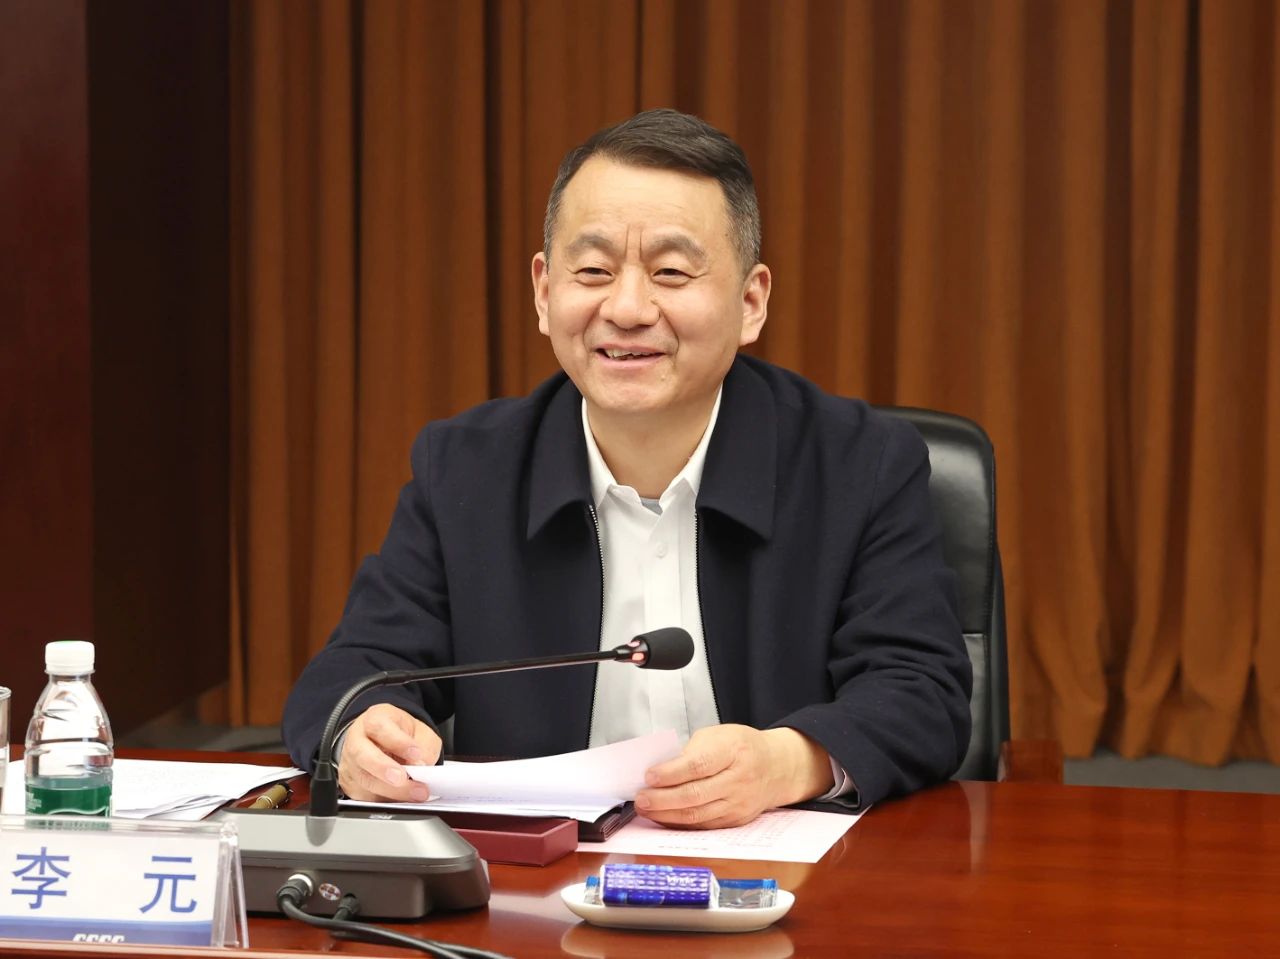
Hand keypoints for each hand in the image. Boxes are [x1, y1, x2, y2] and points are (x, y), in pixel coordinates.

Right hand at [337, 703, 441, 801]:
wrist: (384, 742)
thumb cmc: (400, 734)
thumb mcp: (419, 731)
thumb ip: (424, 746)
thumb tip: (422, 765)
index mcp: (374, 720)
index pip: (380, 728)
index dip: (398, 742)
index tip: (416, 753)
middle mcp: (357, 741)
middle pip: (363, 755)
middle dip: (384, 768)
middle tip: (403, 778)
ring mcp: (351, 764)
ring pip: (363, 780)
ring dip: (391, 790)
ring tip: (415, 793)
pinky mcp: (351, 784)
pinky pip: (364, 796)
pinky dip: (385, 800)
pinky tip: (402, 799)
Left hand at [634, 724, 835, 828]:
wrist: (776, 767)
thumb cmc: (742, 747)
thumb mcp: (718, 735)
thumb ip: (691, 752)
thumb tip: (661, 771)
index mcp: (734, 751)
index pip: (698, 765)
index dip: (671, 773)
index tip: (649, 776)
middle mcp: (739, 780)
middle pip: (695, 795)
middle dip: (662, 799)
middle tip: (641, 798)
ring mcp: (739, 803)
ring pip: (697, 815)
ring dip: (666, 815)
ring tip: (646, 809)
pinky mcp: (736, 821)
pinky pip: (703, 825)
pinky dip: (680, 823)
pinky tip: (664, 817)